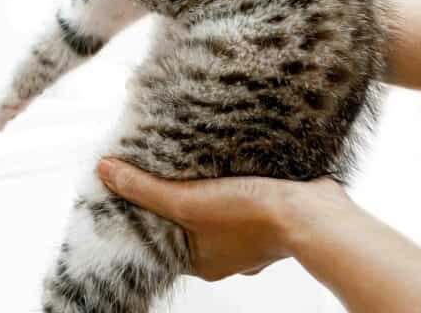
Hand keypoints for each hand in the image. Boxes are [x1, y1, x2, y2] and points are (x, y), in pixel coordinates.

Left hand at [96, 158, 347, 280]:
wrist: (317, 215)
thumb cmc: (253, 217)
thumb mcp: (187, 201)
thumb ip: (144, 189)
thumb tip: (103, 172)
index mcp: (201, 262)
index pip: (158, 240)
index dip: (140, 215)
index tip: (123, 190)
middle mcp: (224, 254)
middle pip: (184, 223)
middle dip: (169, 197)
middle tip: (146, 167)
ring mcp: (248, 237)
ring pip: (211, 210)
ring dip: (199, 187)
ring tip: (178, 158)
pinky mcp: (268, 214)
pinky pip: (237, 198)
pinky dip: (225, 182)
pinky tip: (216, 161)